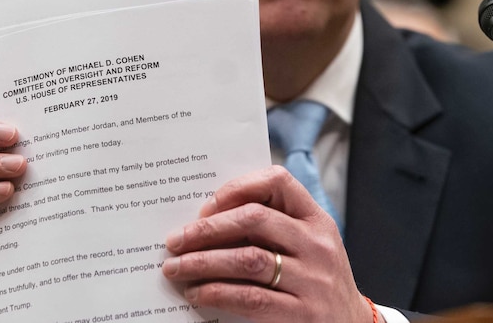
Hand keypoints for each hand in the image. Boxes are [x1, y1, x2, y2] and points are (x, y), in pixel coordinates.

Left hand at [161, 166, 376, 321]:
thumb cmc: (317, 280)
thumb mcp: (308, 245)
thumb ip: (273, 227)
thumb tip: (207, 220)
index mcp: (317, 219)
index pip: (278, 182)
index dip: (237, 188)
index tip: (206, 206)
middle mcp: (317, 245)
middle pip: (254, 219)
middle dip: (207, 228)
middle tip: (175, 240)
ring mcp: (313, 280)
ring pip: (247, 260)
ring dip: (203, 262)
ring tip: (176, 268)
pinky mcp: (302, 314)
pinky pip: (250, 298)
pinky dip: (217, 293)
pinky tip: (198, 293)